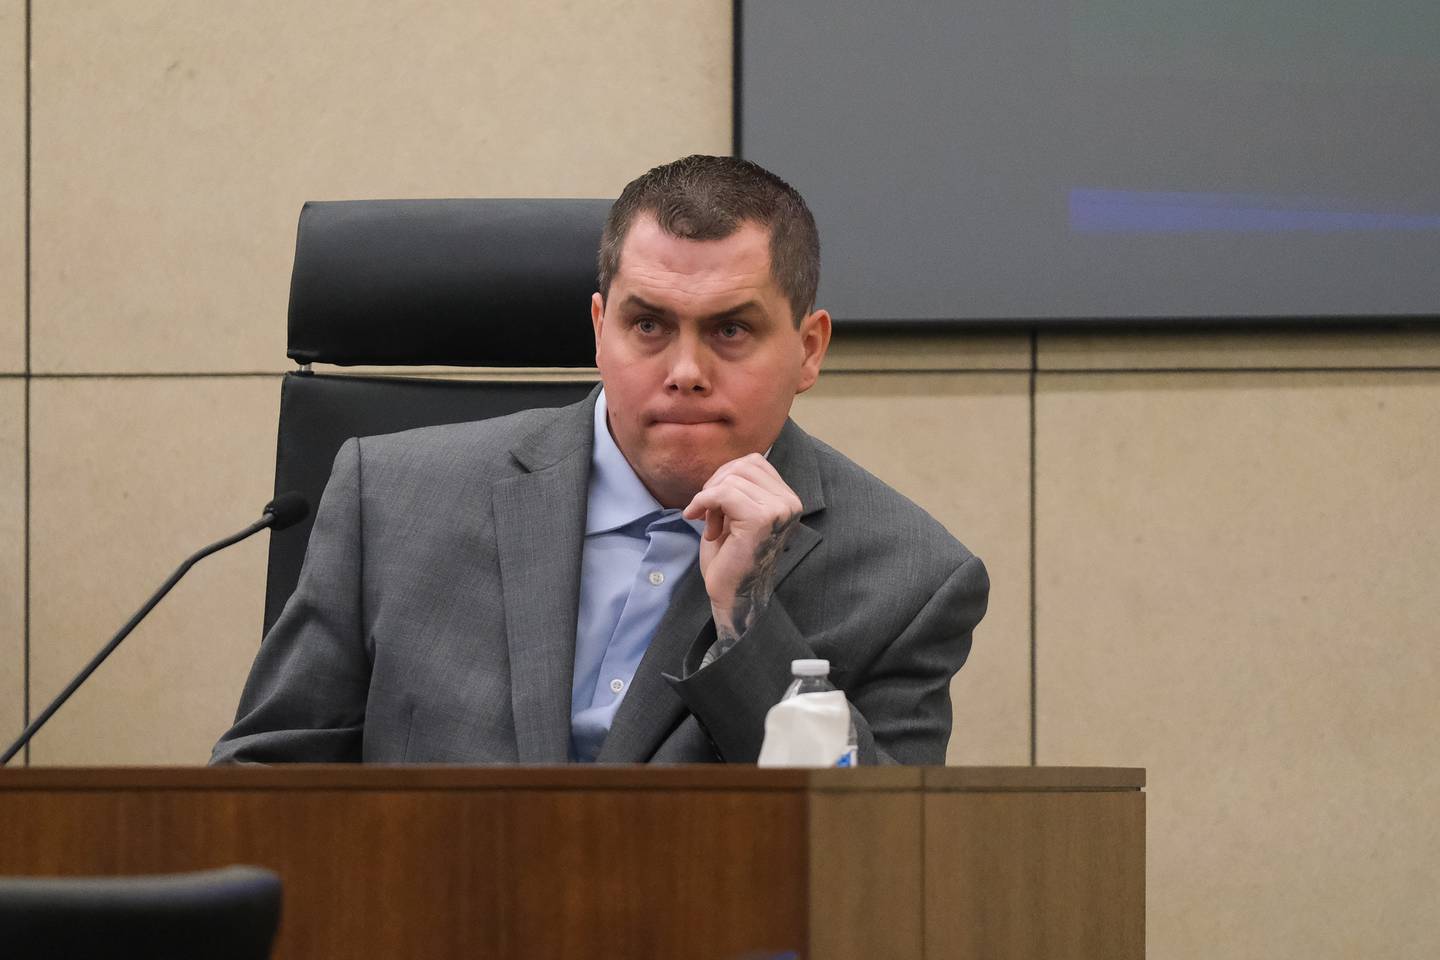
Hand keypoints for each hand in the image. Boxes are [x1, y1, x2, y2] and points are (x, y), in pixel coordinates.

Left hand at [683, 453, 802, 645]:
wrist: (733, 594)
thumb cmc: (731, 557)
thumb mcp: (737, 512)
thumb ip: (740, 487)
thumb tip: (728, 466)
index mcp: (787, 499)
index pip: (753, 462)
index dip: (725, 478)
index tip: (714, 505)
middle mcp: (789, 503)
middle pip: (742, 466)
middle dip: (716, 485)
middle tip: (708, 515)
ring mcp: (778, 510)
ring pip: (732, 479)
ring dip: (710, 499)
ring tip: (710, 524)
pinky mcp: (761, 520)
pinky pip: (723, 493)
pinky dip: (703, 502)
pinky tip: (696, 519)